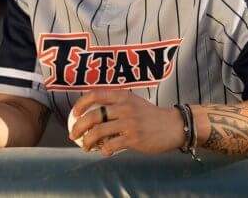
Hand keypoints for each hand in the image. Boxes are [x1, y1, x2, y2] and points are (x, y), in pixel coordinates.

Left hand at [69, 89, 184, 156]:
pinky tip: (105, 152)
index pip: (95, 95)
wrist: (174, 125)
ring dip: (87, 141)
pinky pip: (111, 145)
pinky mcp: (134, 138)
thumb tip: (94, 114)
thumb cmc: (152, 116)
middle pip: (93, 115)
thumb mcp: (135, 103)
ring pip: (98, 131)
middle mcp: (125, 107)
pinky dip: (104, 150)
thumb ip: (117, 105)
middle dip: (78, 127)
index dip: (81, 104)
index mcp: (123, 96)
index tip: (74, 114)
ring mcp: (129, 122)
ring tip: (85, 147)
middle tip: (73, 135)